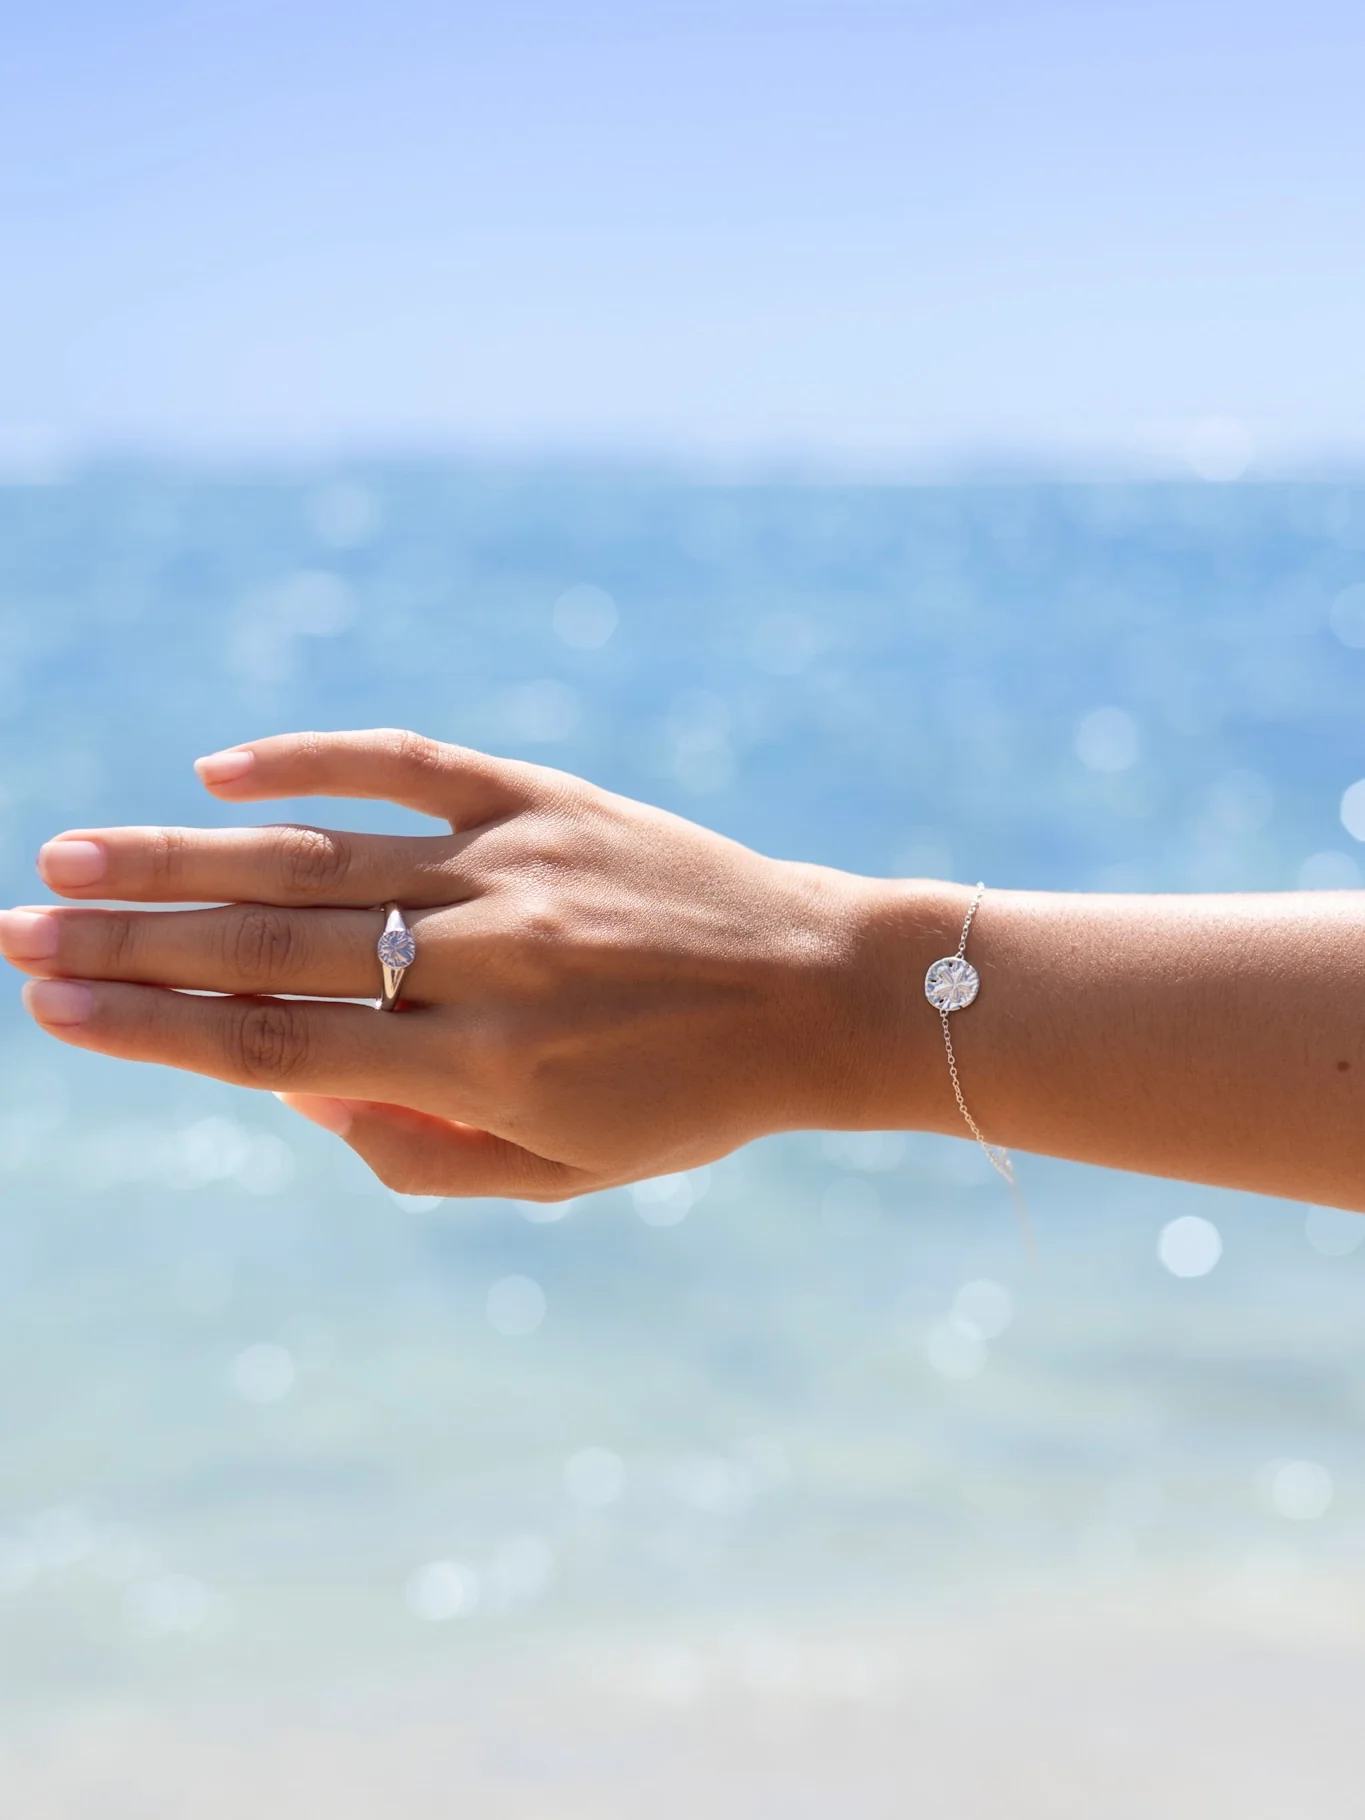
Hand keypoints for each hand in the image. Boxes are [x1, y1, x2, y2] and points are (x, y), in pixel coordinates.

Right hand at [2, 730, 901, 1200]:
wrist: (825, 990)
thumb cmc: (690, 1101)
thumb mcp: (563, 1173)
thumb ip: (417, 1152)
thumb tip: (292, 1094)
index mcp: (486, 1069)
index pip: (279, 1050)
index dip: (155, 1033)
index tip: (53, 1012)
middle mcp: (486, 961)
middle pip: (271, 949)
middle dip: (129, 943)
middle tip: (13, 931)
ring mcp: (515, 867)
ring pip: (318, 857)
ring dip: (183, 856)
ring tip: (73, 855)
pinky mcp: (549, 798)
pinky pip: (412, 764)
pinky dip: (316, 760)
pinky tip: (224, 767)